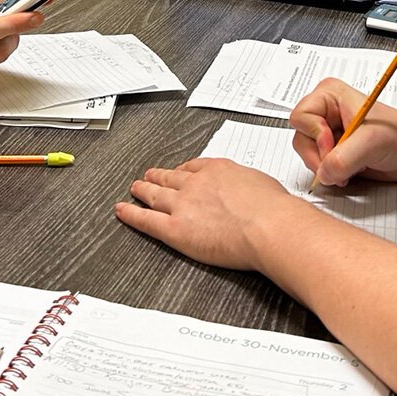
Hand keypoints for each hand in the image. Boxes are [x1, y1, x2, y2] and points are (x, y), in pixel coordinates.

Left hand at [115, 158, 305, 270]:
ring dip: (142, 190)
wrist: (270, 226)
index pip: (194, 166)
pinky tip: (122, 211)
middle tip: (149, 175)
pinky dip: (131, 215)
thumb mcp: (261, 184)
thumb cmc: (274, 209)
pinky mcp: (175, 229)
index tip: (178, 171)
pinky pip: (147, 220)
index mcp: (218, 170)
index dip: (182, 169)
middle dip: (158, 176)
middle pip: (171, 177)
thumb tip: (250, 192)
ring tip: (134, 189)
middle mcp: (196, 183)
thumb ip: (247, 186)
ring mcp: (183, 205)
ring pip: (155, 195)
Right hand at [289, 78, 396, 187]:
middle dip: (319, 156)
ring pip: (307, 154)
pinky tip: (349, 171)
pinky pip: (317, 165)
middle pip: (301, 138)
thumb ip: (344, 157)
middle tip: (340, 164)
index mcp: (329, 95)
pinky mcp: (332, 150)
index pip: (301, 117)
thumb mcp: (371, 142)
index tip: (334, 145)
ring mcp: (328, 132)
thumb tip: (323, 173)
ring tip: (349, 168)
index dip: (316, 135)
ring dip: (325, 167)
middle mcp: (325, 112)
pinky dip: (330, 173)